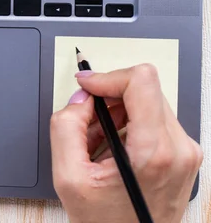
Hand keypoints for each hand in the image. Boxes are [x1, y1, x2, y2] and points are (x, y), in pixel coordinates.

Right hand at [50, 64, 201, 222]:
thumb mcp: (68, 176)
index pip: (142, 81)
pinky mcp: (184, 154)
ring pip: (149, 101)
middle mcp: (179, 148)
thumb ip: (67, 126)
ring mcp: (186, 151)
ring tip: (97, 141)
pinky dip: (129, 124)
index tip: (88, 86)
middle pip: (144, 89)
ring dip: (117, 112)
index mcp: (154, 152)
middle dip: (109, 98)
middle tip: (87, 121)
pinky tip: (112, 148)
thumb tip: (81, 99)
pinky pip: (155, 118)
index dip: (108, 77)